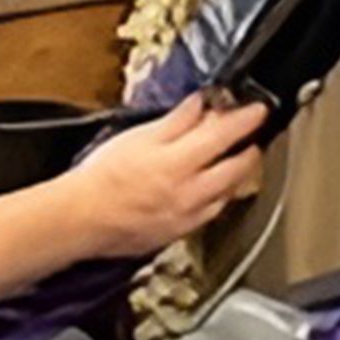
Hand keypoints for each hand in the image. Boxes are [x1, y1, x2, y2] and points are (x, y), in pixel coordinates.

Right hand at [68, 94, 266, 259]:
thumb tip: (200, 105)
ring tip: (234, 160)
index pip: (225, 135)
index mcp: (178, 163)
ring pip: (228, 194)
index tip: (258, 110)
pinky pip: (210, 214)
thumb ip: (175, 122)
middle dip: (249, 150)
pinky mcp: (179, 233)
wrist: (81, 219)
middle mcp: (191, 193)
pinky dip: (218, 198)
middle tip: (251, 137)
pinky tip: (210, 190)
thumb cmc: (101, 177)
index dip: (246, 120)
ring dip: (237, 175)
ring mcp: (188, 216)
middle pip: (237, 169)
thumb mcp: (138, 137)